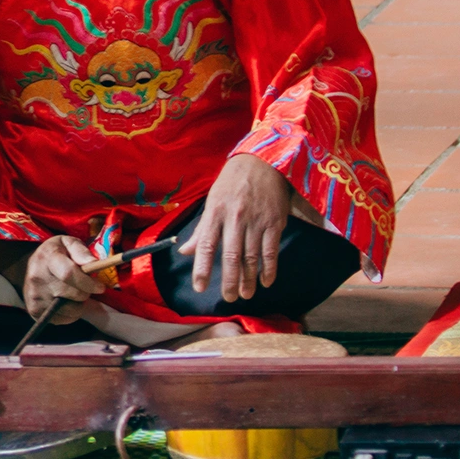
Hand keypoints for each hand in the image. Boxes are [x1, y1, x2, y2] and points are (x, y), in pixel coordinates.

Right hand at [23, 236, 105, 323]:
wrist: (27, 268)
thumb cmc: (54, 255)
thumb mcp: (67, 243)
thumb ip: (81, 250)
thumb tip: (94, 263)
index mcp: (47, 258)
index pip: (69, 274)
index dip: (88, 283)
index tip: (100, 286)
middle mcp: (37, 278)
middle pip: (73, 294)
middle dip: (86, 293)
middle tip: (86, 287)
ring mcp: (34, 297)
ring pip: (71, 310)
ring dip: (79, 304)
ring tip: (74, 294)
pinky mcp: (34, 311)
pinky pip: (63, 319)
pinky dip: (70, 314)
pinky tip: (66, 303)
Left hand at [178, 152, 290, 301]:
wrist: (262, 161)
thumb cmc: (232, 182)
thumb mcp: (212, 201)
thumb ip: (201, 229)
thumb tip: (185, 251)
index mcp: (215, 213)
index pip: (207, 246)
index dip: (202, 268)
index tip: (199, 287)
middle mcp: (235, 219)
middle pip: (231, 256)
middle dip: (229, 280)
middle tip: (229, 298)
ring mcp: (256, 221)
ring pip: (251, 256)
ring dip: (249, 279)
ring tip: (246, 294)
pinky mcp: (274, 222)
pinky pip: (271, 250)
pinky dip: (269, 268)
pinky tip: (266, 281)